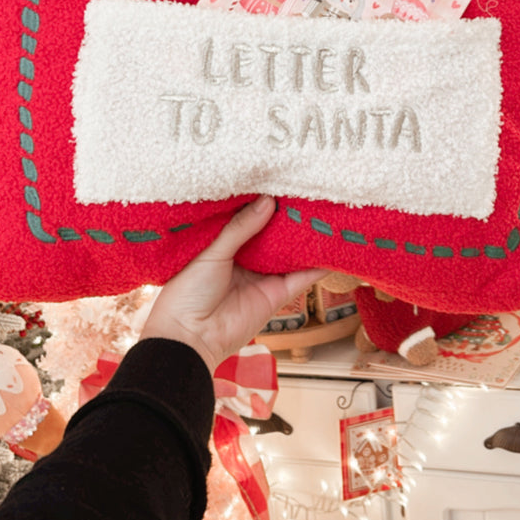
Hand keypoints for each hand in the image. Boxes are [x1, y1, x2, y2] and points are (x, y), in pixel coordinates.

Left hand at [139, 195, 323, 373]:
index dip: (263, 204)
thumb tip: (268, 201)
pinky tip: (331, 249)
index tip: (280, 183)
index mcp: (224, 246)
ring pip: (290, 254)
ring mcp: (262, 277)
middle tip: (308, 194)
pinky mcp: (276, 295)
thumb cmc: (188, 292)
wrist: (189, 336)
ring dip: (306, 239)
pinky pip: (301, 278)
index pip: (249, 220)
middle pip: (273, 235)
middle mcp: (245, 260)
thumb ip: (240, 227)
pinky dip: (317, 265)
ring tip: (325, 214)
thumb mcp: (212, 251)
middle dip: (288, 218)